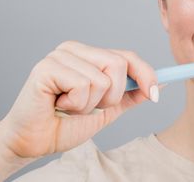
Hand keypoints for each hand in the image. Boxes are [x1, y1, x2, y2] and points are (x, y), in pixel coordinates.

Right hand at [0, 40, 159, 158]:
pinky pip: (83, 85)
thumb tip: (159, 83)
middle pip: (118, 63)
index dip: (145, 74)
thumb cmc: (65, 124)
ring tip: (69, 107)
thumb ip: (130, 95)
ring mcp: (59, 56)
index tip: (155, 95)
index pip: (126, 56)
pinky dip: (76, 104)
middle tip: (88, 107)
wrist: (34, 142)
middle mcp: (73, 49)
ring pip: (102, 79)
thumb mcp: (107, 110)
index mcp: (88, 54)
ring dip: (90, 105)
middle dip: (111, 96)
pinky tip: (58, 105)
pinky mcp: (46, 68)